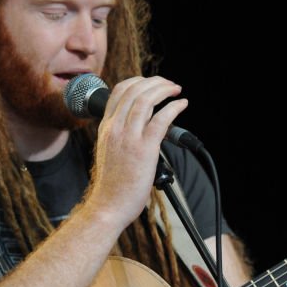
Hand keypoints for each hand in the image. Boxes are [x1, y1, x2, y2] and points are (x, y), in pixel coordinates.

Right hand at [85, 76, 188, 229]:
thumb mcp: (110, 151)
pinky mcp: (144, 150)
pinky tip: (181, 105)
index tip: (152, 83)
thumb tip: (144, 123)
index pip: (118, 91)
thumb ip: (122, 134)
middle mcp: (114, 128)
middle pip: (133, 90)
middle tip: (169, 85)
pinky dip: (173, 108)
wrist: (108, 205)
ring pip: (145, 100)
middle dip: (155, 82)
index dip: (138, 81)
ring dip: (164, 90)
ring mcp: (128, 138)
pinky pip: (160, 120)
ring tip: (176, 90)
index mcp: (106, 128)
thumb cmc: (112, 185)